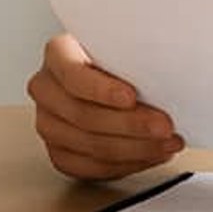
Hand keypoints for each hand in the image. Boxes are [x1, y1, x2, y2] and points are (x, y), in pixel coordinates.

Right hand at [27, 33, 182, 179]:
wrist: (108, 77)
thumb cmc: (118, 58)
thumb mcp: (123, 45)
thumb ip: (133, 55)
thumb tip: (166, 69)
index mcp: (57, 53)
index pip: (72, 74)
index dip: (101, 90)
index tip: (132, 97)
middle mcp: (46, 89)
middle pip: (84, 115)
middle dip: (130, 124)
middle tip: (164, 127)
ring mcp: (48, 123)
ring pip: (90, 145)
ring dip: (135, 148)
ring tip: (166, 143)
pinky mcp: (59, 152)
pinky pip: (91, 167)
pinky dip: (126, 164)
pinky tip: (150, 155)